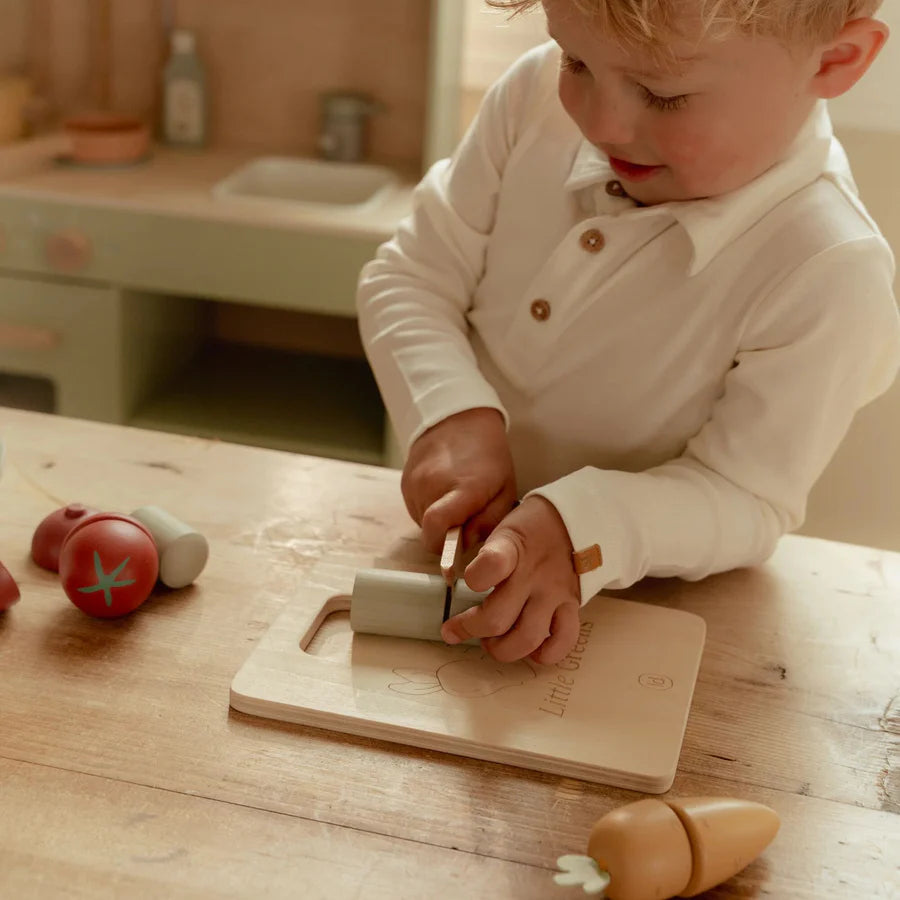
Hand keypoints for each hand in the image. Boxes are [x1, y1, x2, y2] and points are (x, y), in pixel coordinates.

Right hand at [401, 408, 517, 553]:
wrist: (458, 419)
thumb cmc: (489, 456)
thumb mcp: (505, 489)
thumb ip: (489, 522)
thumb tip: (467, 547)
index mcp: (464, 488)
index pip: (438, 527)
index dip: (442, 552)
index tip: (449, 567)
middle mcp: (433, 485)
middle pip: (431, 533)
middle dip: (446, 536)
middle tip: (464, 522)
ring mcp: (415, 483)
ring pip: (423, 523)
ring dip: (438, 522)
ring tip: (454, 501)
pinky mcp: (405, 482)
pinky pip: (416, 509)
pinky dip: (429, 509)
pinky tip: (442, 493)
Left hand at [441, 495, 581, 664]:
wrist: (573, 522)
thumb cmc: (527, 528)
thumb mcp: (498, 525)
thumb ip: (477, 551)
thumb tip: (448, 578)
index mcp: (511, 546)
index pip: (492, 564)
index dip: (474, 579)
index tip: (461, 584)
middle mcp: (533, 573)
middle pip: (497, 618)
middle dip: (469, 629)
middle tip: (457, 628)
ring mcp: (554, 593)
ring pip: (526, 638)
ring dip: (501, 648)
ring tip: (490, 641)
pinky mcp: (571, 606)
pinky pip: (561, 643)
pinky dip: (543, 654)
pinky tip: (528, 647)